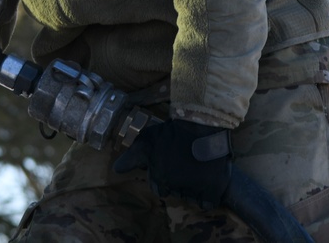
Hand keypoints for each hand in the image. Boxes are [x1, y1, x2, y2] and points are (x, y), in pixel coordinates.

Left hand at [113, 119, 232, 209]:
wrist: (199, 126)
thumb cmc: (169, 133)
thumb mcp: (145, 142)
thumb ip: (131, 158)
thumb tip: (115, 170)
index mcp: (159, 178)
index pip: (159, 190)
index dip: (163, 181)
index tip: (169, 171)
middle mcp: (175, 187)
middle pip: (175, 193)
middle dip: (177, 184)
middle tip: (183, 170)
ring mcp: (194, 189)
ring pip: (191, 198)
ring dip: (192, 190)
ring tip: (195, 175)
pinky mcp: (212, 189)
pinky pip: (207, 203)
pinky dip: (206, 198)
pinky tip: (205, 186)